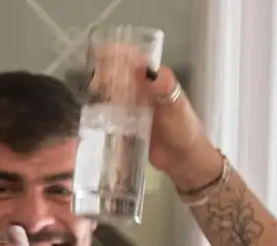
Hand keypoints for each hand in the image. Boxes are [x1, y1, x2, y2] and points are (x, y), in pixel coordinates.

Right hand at [86, 48, 219, 189]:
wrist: (183, 160)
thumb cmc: (184, 130)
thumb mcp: (176, 107)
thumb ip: (163, 88)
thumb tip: (145, 69)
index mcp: (156, 79)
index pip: (134, 59)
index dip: (116, 54)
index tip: (100, 54)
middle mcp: (143, 89)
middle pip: (119, 73)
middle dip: (104, 72)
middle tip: (95, 82)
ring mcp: (134, 107)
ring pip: (113, 91)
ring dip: (101, 89)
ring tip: (92, 93)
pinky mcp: (128, 124)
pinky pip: (112, 113)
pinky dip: (102, 110)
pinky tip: (93, 111)